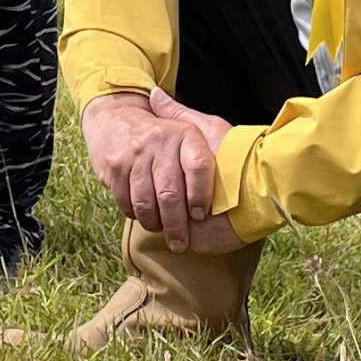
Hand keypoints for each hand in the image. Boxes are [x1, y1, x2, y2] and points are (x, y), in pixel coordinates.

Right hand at [80, 90, 232, 248]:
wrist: (117, 118)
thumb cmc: (166, 133)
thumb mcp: (196, 127)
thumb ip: (219, 142)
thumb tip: (247, 159)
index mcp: (186, 134)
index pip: (198, 167)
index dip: (200, 196)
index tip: (200, 215)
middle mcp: (160, 141)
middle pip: (170, 193)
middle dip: (175, 224)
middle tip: (179, 241)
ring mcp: (135, 154)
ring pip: (145, 202)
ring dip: (154, 223)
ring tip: (161, 231)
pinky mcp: (114, 167)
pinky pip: (125, 200)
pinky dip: (134, 214)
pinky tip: (143, 216)